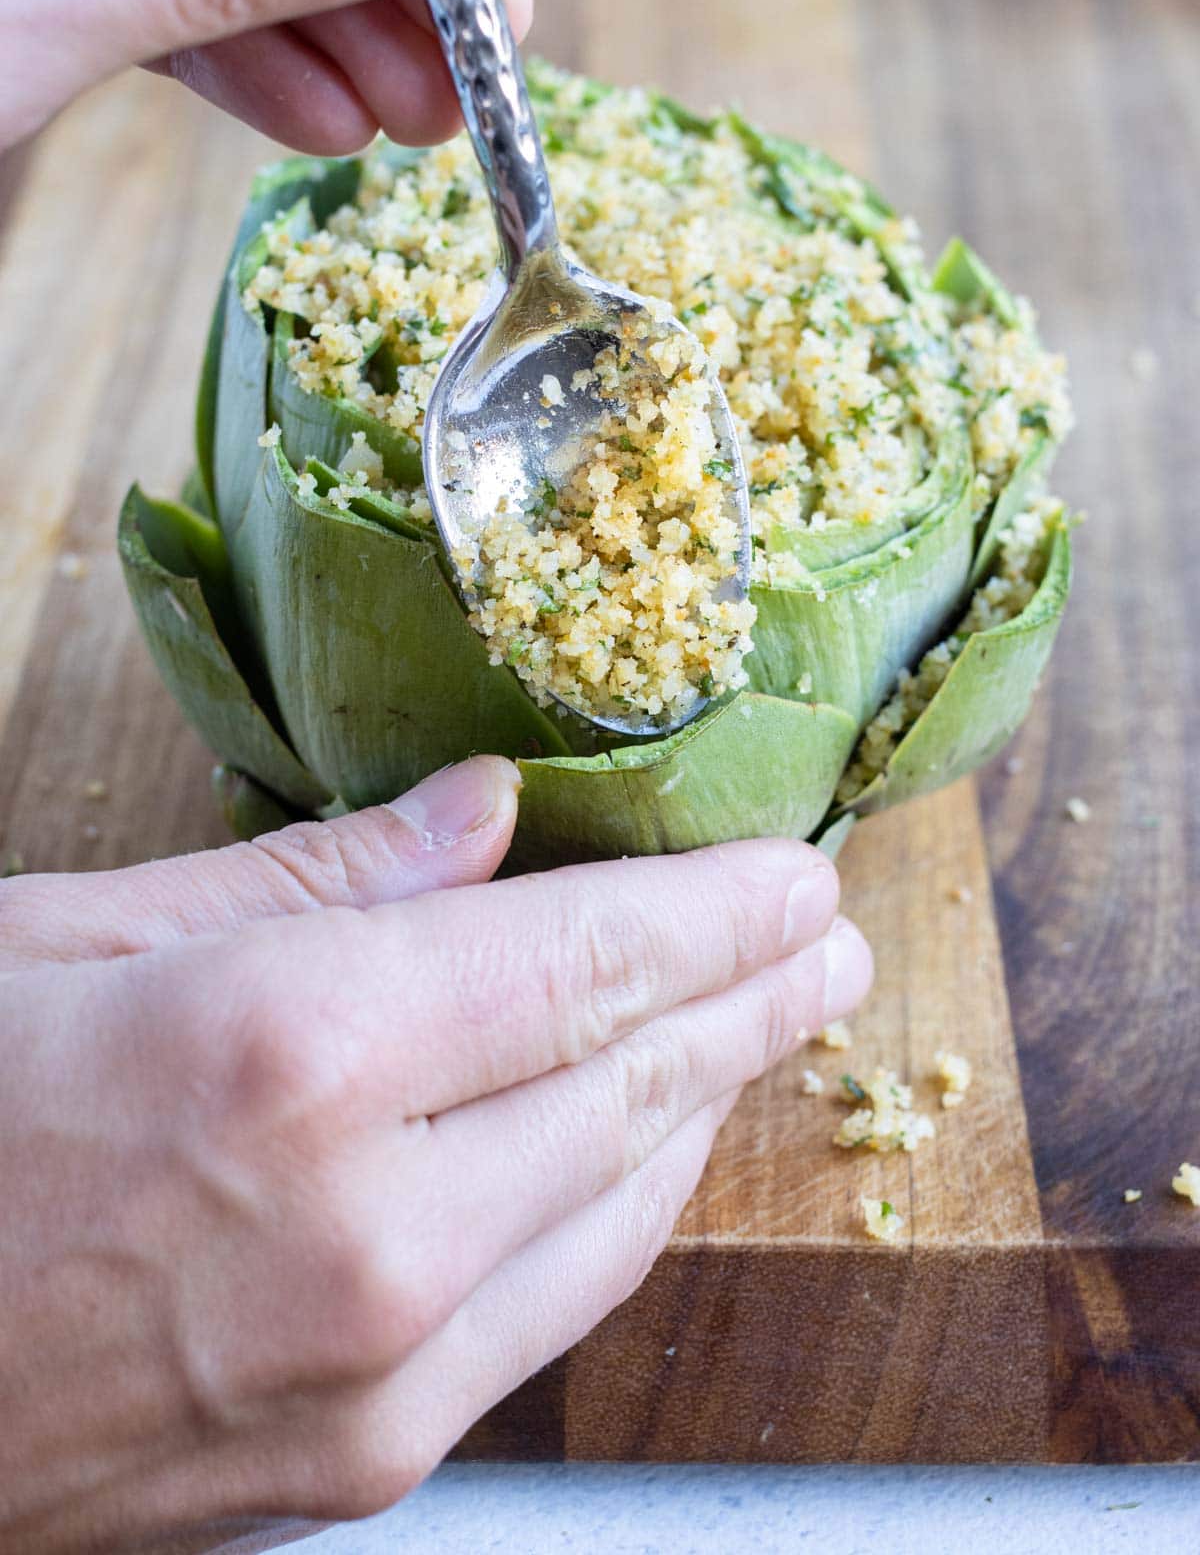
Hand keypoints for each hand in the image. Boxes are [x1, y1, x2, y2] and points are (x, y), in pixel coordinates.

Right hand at [0, 757, 870, 1549]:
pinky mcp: (357, 1469)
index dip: (716, 911)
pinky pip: (547, 1316)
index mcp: (289, 1054)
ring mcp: (371, 1374)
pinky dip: (619, 1215)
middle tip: (822, 947)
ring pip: (620, 1213)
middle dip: (753, 1002)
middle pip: (636, 1086)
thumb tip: (486, 812)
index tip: (795, 873)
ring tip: (762, 1028)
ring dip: (707, 1106)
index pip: (585, 961)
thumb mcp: (76, 942)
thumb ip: (314, 881)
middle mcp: (364, 1231)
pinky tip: (641, 1153)